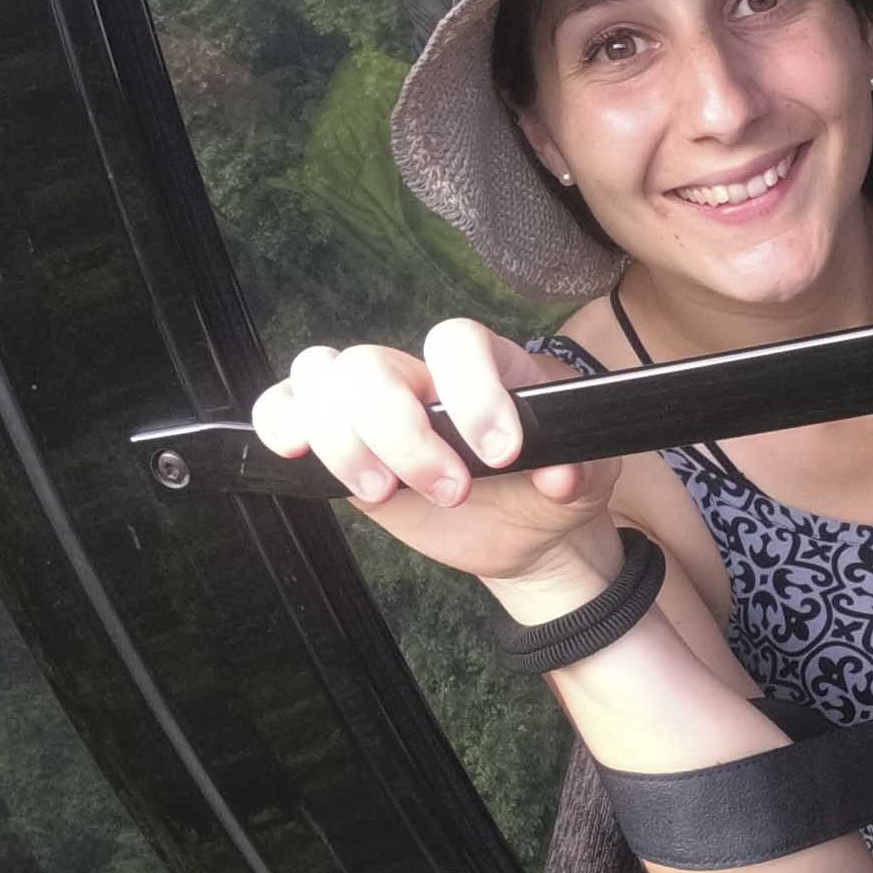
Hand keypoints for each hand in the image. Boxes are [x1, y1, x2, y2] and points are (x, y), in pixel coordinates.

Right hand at [250, 320, 620, 586]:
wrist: (530, 531)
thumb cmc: (557, 486)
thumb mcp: (591, 479)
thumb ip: (583, 471)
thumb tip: (559, 475)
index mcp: (489, 365)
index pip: (457, 341)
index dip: (471, 392)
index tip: (504, 454)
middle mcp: (424, 376)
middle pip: (372, 365)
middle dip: (401, 434)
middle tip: (452, 492)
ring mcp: (378, 408)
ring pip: (323, 379)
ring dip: (342, 439)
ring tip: (383, 492)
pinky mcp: (345, 444)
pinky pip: (286, 406)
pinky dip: (281, 422)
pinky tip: (297, 454)